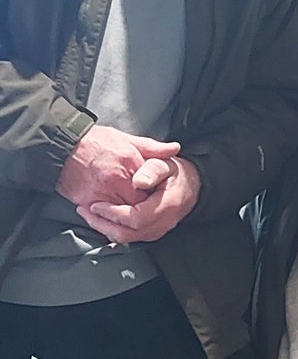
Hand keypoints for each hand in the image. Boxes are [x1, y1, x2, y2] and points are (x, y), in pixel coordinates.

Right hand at [57, 125, 181, 209]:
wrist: (62, 145)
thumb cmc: (94, 141)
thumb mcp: (126, 138)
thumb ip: (152, 148)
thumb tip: (175, 149)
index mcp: (131, 164)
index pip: (151, 189)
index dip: (155, 195)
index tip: (155, 196)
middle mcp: (117, 181)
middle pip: (138, 206)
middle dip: (142, 209)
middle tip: (145, 210)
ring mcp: (101, 193)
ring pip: (122, 216)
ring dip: (126, 218)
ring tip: (130, 215)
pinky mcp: (86, 201)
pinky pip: (103, 218)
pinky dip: (109, 219)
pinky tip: (112, 216)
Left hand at [80, 156, 200, 243]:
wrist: (191, 185)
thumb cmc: (175, 174)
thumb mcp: (165, 164)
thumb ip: (152, 170)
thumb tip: (139, 181)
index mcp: (166, 206)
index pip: (135, 218)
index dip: (113, 213)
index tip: (96, 204)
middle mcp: (162, 223)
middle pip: (127, 234)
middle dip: (102, 224)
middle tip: (85, 211)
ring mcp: (156, 231)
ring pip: (126, 239)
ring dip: (104, 228)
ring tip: (88, 215)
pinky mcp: (150, 233)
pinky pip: (129, 237)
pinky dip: (112, 229)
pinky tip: (101, 219)